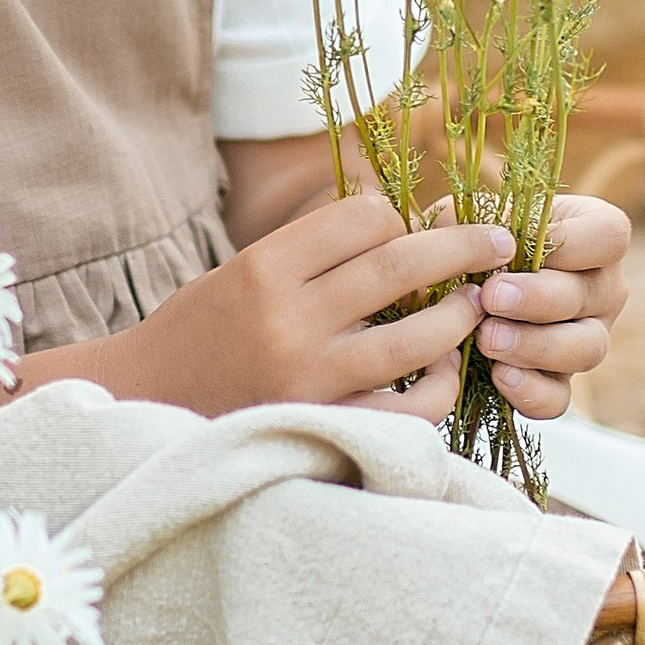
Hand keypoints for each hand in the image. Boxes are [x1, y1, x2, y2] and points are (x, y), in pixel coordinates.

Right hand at [98, 194, 514, 420]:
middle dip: (463, 247)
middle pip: (401, 266)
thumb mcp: (239, 271)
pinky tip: (445, 369)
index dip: (397, 217)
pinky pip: (408, 408)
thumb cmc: (199, 331)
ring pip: (418, 338)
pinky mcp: (325, 427)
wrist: (144, 403)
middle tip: (499, 240)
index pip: (362, 218)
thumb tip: (393, 222)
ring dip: (460, 316)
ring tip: (475, 305)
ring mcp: (311, 380)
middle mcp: (289, 320)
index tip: (410, 227)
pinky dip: (439, 387)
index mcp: (265, 268)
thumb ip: (309, 252)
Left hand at [465, 192, 631, 419]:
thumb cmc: (470, 236)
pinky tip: (498, 375)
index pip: (609, 236)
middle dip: (540, 298)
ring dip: (534, 345)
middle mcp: (602, 288)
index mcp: (593, 237)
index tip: (519, 245)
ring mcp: (586, 338)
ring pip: (585, 349)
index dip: (573, 242)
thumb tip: (477, 236)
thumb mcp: (467, 214)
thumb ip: (471, 218)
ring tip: (487, 337)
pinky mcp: (558, 381)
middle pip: (595, 295)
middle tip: (492, 297)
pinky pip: (559, 398)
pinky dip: (530, 391)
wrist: (453, 286)